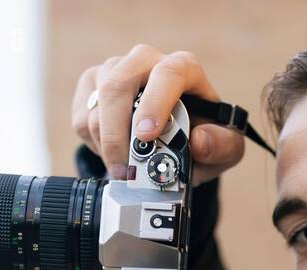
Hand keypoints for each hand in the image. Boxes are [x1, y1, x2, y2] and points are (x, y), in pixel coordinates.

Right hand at [71, 44, 245, 184]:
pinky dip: (95, 145)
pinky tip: (115, 152)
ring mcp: (114, 70)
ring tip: (127, 168)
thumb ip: (221, 146)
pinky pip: (82, 119)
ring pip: (97, 106)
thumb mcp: (224, 148)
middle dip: (117, 134)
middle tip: (126, 171)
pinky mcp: (91, 86)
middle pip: (118, 85)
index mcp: (182, 68)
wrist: (173, 139)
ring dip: (108, 147)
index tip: (147, 136)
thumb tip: (199, 142)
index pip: (167, 73)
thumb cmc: (201, 136)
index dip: (155, 103)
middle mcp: (145, 61)